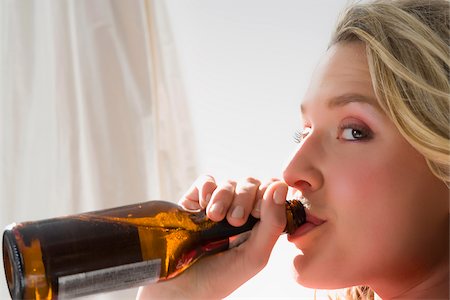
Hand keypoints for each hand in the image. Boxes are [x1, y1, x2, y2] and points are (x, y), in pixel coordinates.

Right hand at [137, 175, 288, 299]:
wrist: (179, 285)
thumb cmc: (220, 277)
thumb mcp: (255, 255)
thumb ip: (273, 222)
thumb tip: (282, 186)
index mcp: (258, 225)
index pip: (271, 193)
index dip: (267, 195)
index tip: (257, 215)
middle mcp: (239, 212)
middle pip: (251, 184)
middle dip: (245, 198)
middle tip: (234, 221)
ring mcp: (216, 205)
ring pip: (230, 183)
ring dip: (224, 197)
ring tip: (214, 217)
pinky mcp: (195, 201)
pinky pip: (207, 181)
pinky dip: (207, 190)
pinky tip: (202, 208)